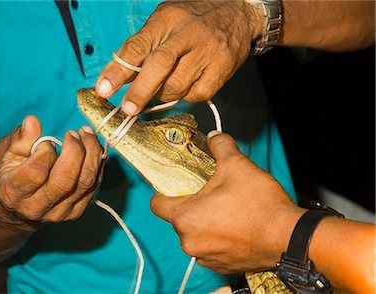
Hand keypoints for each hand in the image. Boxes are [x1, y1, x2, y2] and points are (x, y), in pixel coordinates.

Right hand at [0, 115, 103, 224]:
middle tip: (74, 132)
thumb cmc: (10, 175)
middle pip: (66, 180)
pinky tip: (92, 148)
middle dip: (75, 150)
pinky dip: (98, 163)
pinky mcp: (76, 212)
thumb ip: (19, 138)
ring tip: (87, 134)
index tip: (46, 143)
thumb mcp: (5, 154)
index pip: (37, 173)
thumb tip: (33, 121)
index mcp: (14, 193)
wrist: (17, 210)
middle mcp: (37, 207)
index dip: (45, 152)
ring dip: (92, 153)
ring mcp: (59, 212)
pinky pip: (94, 185)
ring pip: (85, 182)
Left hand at [96, 1, 262, 114]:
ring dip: (162, 95)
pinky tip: (184, 87)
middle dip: (140, 91)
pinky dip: (185, 97)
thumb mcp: (164, 22)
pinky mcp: (222, 70)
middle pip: (159, 66)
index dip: (118, 70)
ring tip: (161, 89)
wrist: (237, 12)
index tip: (103, 88)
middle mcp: (188, 34)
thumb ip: (142, 46)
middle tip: (128, 108)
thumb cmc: (192, 20)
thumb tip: (117, 77)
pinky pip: (196, 95)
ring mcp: (207, 52)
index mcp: (167, 18)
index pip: (138, 46)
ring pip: (177, 86)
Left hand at [150, 131, 304, 273]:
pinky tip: (236, 226)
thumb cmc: (259, 206)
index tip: (176, 185)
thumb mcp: (237, 165)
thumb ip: (220, 147)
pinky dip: (219, 238)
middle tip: (211, 193)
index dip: (164, 191)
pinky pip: (211, 248)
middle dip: (193, 205)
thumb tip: (215, 137)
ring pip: (196, 234)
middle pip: (179, 218)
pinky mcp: (222, 266)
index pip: (157, 204)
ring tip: (227, 210)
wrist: (289, 237)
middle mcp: (190, 242)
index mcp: (186, 218)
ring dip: (206, 223)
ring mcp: (206, 257)